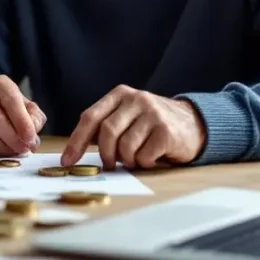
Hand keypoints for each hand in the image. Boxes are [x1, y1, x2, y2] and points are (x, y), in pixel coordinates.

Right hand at [0, 76, 45, 155]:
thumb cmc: (9, 109)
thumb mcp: (26, 107)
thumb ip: (34, 119)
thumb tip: (31, 138)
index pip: (11, 100)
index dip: (22, 121)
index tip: (30, 138)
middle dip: (13, 139)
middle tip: (23, 149)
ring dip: (2, 148)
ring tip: (12, 151)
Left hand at [61, 86, 205, 169]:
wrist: (193, 124)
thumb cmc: (151, 125)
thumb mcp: (127, 116)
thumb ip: (104, 127)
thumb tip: (73, 153)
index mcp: (120, 95)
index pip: (90, 117)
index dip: (76, 141)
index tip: (67, 160)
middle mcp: (136, 100)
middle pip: (107, 132)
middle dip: (105, 154)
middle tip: (109, 165)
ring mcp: (153, 114)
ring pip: (125, 147)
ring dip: (127, 160)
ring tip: (136, 157)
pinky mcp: (167, 131)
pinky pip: (144, 156)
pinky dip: (144, 163)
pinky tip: (152, 156)